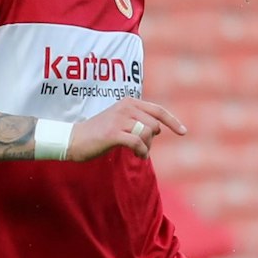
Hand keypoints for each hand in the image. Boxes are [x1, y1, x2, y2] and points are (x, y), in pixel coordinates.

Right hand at [69, 97, 186, 160]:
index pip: (158, 110)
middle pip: (154, 126)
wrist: (73, 139)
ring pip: (148, 134)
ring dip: (147, 148)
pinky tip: (138, 156)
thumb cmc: (98, 133)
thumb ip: (138, 121)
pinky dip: (142, 152)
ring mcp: (120, 119)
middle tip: (142, 148)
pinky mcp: (114, 134)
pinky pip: (138, 143)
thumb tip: (158, 129)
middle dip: (152, 141)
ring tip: (139, 153)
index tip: (183, 132)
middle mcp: (126, 107)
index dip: (173, 121)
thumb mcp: (120, 121)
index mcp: (129, 102)